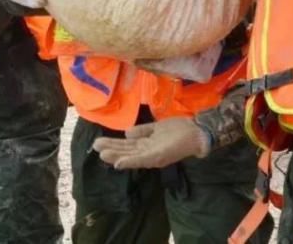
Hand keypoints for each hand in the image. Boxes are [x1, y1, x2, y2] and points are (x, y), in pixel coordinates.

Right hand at [92, 117, 210, 169]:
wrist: (197, 132)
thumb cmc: (178, 130)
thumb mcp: (156, 128)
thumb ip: (142, 130)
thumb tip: (126, 132)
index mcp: (146, 145)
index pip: (127, 145)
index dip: (113, 145)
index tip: (98, 143)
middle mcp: (148, 152)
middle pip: (126, 152)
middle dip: (111, 151)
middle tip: (94, 148)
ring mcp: (153, 155)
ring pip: (131, 157)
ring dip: (117, 157)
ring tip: (102, 156)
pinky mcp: (159, 157)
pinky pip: (142, 160)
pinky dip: (131, 162)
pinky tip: (120, 163)